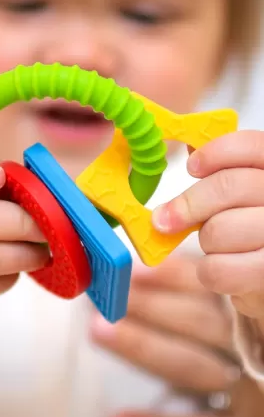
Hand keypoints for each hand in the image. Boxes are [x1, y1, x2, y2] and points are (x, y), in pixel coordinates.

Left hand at [91, 255, 263, 416]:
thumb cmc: (233, 353)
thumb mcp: (221, 316)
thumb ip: (190, 293)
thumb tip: (132, 273)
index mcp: (252, 313)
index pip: (212, 290)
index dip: (172, 277)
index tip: (131, 271)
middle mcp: (258, 350)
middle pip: (200, 323)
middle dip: (148, 307)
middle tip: (106, 298)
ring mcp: (253, 394)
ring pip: (191, 368)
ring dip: (142, 347)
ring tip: (98, 330)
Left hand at [152, 131, 263, 321]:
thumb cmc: (249, 231)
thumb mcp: (241, 196)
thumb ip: (220, 171)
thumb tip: (189, 147)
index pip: (252, 146)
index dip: (216, 153)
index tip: (192, 167)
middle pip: (229, 186)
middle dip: (188, 204)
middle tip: (164, 219)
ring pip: (218, 230)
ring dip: (206, 241)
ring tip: (218, 245)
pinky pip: (218, 268)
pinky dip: (209, 270)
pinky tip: (222, 267)